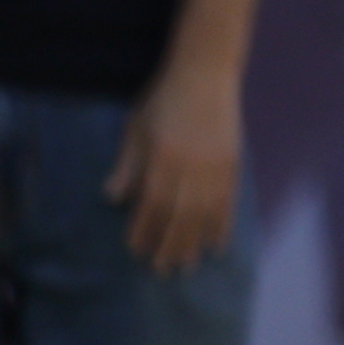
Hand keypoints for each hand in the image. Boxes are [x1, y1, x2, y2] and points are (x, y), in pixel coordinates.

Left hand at [108, 55, 242, 272]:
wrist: (204, 74)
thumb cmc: (163, 99)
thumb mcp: (136, 128)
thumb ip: (127, 165)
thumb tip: (112, 198)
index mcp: (162, 158)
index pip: (151, 204)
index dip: (143, 229)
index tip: (135, 250)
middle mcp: (189, 167)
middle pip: (179, 216)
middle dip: (169, 245)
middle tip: (161, 270)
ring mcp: (214, 168)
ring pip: (204, 214)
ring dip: (194, 242)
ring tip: (187, 265)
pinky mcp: (231, 165)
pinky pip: (227, 203)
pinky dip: (222, 226)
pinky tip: (217, 245)